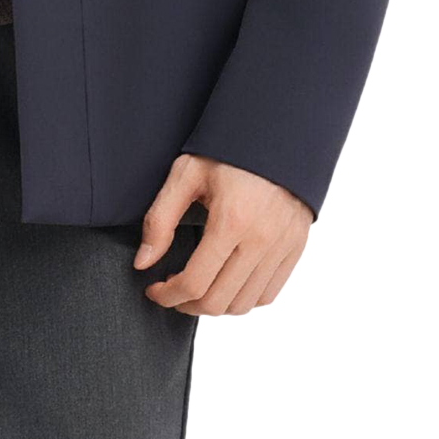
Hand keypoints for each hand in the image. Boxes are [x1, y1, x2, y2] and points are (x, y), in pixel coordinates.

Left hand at [134, 153, 312, 315]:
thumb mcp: (186, 174)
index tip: (153, 289)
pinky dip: (244, 298)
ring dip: (215, 305)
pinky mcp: (295, 249)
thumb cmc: (228, 149)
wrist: (276, 133)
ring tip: (197, 287)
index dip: (167, 295)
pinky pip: (268, 294)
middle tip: (171, 291)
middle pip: (219, 302)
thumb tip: (144, 262)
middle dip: (187, 305)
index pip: (195, 283)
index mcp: (232, 221)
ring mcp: (282, 247)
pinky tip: (226, 281)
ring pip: (244, 305)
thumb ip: (160, 218)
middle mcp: (261, 240)